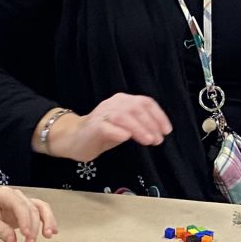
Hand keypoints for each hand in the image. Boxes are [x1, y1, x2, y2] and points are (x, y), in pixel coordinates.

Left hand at [0, 189, 58, 241]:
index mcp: (5, 194)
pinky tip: (52, 231)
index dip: (26, 220)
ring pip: (40, 209)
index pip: (20, 206)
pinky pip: (40, 214)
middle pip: (32, 209)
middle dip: (34, 227)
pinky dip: (47, 221)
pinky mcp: (25, 213)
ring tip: (48, 235)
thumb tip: (13, 241)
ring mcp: (22, 204)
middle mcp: (16, 197)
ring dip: (46, 222)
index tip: (27, 235)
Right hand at [46, 94, 171, 162]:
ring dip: (138, 128)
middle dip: (151, 124)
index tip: (166, 130)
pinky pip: (106, 126)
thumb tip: (159, 131)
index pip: (145, 102)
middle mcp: (113, 104)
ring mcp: (102, 114)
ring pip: (123, 116)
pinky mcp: (93, 126)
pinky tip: (126, 137)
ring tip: (149, 140)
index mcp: (123, 101)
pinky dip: (117, 131)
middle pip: (136, 108)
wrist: (73, 139)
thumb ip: (140, 125)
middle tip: (158, 140)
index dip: (158, 116)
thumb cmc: (102, 133)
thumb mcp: (125, 127)